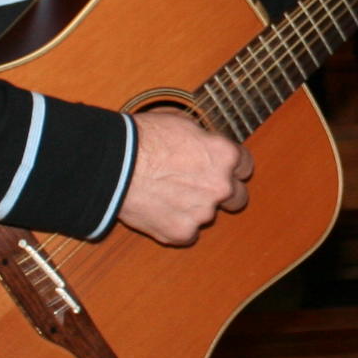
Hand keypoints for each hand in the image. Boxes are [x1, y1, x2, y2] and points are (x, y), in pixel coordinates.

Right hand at [117, 109, 251, 246]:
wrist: (113, 164)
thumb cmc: (142, 139)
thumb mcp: (182, 124)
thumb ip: (204, 141)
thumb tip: (206, 145)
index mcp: (225, 155)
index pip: (245, 166)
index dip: (231, 167)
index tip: (221, 170)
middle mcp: (221, 186)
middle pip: (238, 197)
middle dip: (223, 194)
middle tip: (200, 189)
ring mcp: (202, 213)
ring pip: (208, 216)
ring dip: (195, 209)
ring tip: (166, 195)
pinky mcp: (181, 232)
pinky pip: (187, 234)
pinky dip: (176, 225)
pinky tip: (159, 211)